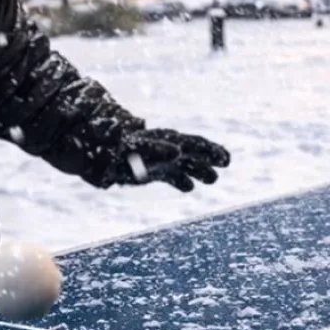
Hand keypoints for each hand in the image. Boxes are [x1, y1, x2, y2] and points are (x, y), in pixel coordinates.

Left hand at [110, 129, 230, 191]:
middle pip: (192, 152)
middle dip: (209, 157)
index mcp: (165, 141)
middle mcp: (165, 149)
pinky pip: (172, 175)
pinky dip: (181, 181)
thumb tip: (178, 151)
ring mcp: (160, 160)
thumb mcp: (138, 151)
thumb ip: (157, 151)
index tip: (224, 158)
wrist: (103, 158)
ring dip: (200, 170)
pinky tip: (189, 188)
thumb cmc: (120, 153)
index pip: (192, 144)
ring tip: (214, 179)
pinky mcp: (152, 171)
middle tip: (227, 163)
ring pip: (185, 165)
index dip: (209, 150)